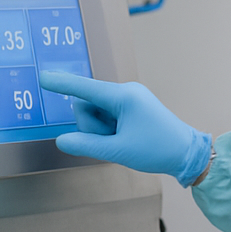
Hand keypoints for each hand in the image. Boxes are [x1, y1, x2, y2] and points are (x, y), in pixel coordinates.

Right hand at [38, 71, 211, 183]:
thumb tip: (62, 141)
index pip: (85, 89)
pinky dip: (109, 128)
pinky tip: (125, 137)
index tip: (43, 78)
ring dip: (101, 129)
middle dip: (92, 126)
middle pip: (87, 105)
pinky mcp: (131, 105)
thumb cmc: (158, 150)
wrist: (187, 153)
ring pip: (95, 111)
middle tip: (114, 141)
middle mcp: (126, 91)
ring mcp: (129, 97)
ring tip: (123, 141)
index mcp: (124, 97)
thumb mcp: (119, 151)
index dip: (62, 84)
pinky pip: (106, 114)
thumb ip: (87, 145)